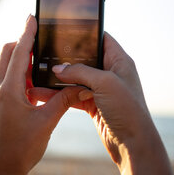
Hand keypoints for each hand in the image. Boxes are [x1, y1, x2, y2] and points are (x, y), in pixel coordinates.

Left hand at [0, 15, 81, 174]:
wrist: (1, 168)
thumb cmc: (21, 148)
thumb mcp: (46, 122)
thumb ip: (64, 100)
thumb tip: (82, 86)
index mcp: (9, 90)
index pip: (18, 53)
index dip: (27, 33)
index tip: (32, 17)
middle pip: (7, 53)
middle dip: (22, 42)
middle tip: (40, 38)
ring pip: (6, 65)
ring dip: (21, 57)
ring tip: (41, 57)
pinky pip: (7, 77)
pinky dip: (20, 71)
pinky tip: (35, 79)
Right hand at [52, 33, 173, 174]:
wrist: (133, 144)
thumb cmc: (127, 109)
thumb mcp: (105, 83)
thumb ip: (80, 72)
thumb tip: (58, 68)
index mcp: (119, 61)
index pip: (102, 39)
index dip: (87, 34)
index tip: (67, 30)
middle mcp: (111, 72)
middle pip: (86, 59)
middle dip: (67, 58)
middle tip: (47, 54)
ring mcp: (102, 89)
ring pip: (77, 78)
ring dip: (60, 79)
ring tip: (40, 76)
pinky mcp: (94, 104)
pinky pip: (74, 95)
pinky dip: (61, 94)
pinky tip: (46, 93)